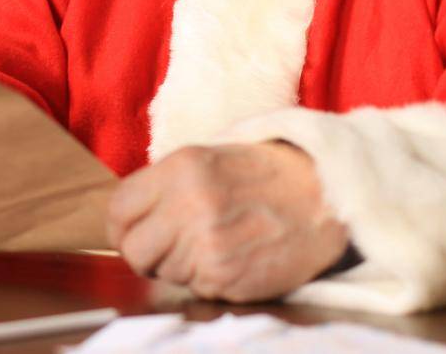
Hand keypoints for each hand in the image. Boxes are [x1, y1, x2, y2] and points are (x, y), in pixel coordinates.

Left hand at [106, 142, 348, 301]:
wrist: (327, 195)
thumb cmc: (266, 174)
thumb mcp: (210, 157)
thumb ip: (166, 184)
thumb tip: (127, 217)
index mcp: (181, 169)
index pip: (118, 210)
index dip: (124, 225)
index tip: (137, 229)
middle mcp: (190, 206)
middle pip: (133, 250)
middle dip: (147, 252)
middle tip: (171, 245)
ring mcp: (208, 246)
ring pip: (164, 273)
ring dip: (181, 266)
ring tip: (215, 243)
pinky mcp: (227, 279)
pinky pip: (194, 289)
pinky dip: (208, 280)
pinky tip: (232, 257)